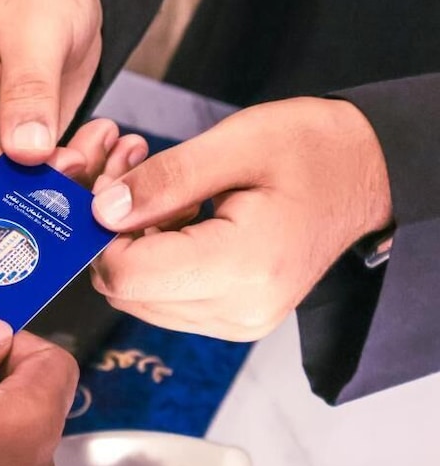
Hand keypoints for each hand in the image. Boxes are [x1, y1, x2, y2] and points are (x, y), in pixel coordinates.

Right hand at [0, 0, 114, 189]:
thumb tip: (25, 154)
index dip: (11, 180)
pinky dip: (67, 170)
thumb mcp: (38, 33)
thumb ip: (29, 93)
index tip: (65, 167)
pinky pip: (30, 179)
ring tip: (99, 138)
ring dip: (61, 177)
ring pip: (11, 189)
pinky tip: (93, 140)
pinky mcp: (1, 144)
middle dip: (41, 181)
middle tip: (92, 153)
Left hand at [90, 97, 392, 340]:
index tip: (106, 184)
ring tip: (149, 184)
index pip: (127, 275)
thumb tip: (100, 211)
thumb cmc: (313, 150)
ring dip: (129, 240)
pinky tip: (170, 210)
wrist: (367, 174)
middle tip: (123, 170)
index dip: (99, 231)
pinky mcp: (232, 316)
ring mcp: (236, 321)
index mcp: (243, 268)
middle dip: (109, 231)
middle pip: (126, 289)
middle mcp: (237, 311)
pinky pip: (164, 295)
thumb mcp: (235, 144)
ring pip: (138, 295)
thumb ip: (163, 181)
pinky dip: (153, 253)